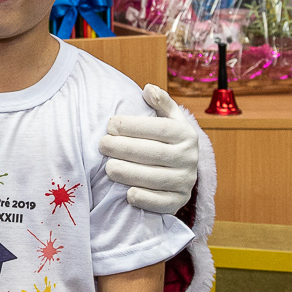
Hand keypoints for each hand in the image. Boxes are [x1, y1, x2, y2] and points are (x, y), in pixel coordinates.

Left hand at [99, 84, 197, 214]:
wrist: (180, 171)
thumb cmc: (165, 140)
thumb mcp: (169, 118)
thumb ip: (161, 102)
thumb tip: (148, 88)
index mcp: (186, 134)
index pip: (159, 128)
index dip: (133, 126)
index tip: (110, 124)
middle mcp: (189, 158)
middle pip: (154, 153)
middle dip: (125, 148)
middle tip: (102, 145)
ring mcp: (186, 181)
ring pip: (156, 178)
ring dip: (130, 174)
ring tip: (108, 168)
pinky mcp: (179, 201)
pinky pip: (163, 203)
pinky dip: (146, 199)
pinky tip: (128, 194)